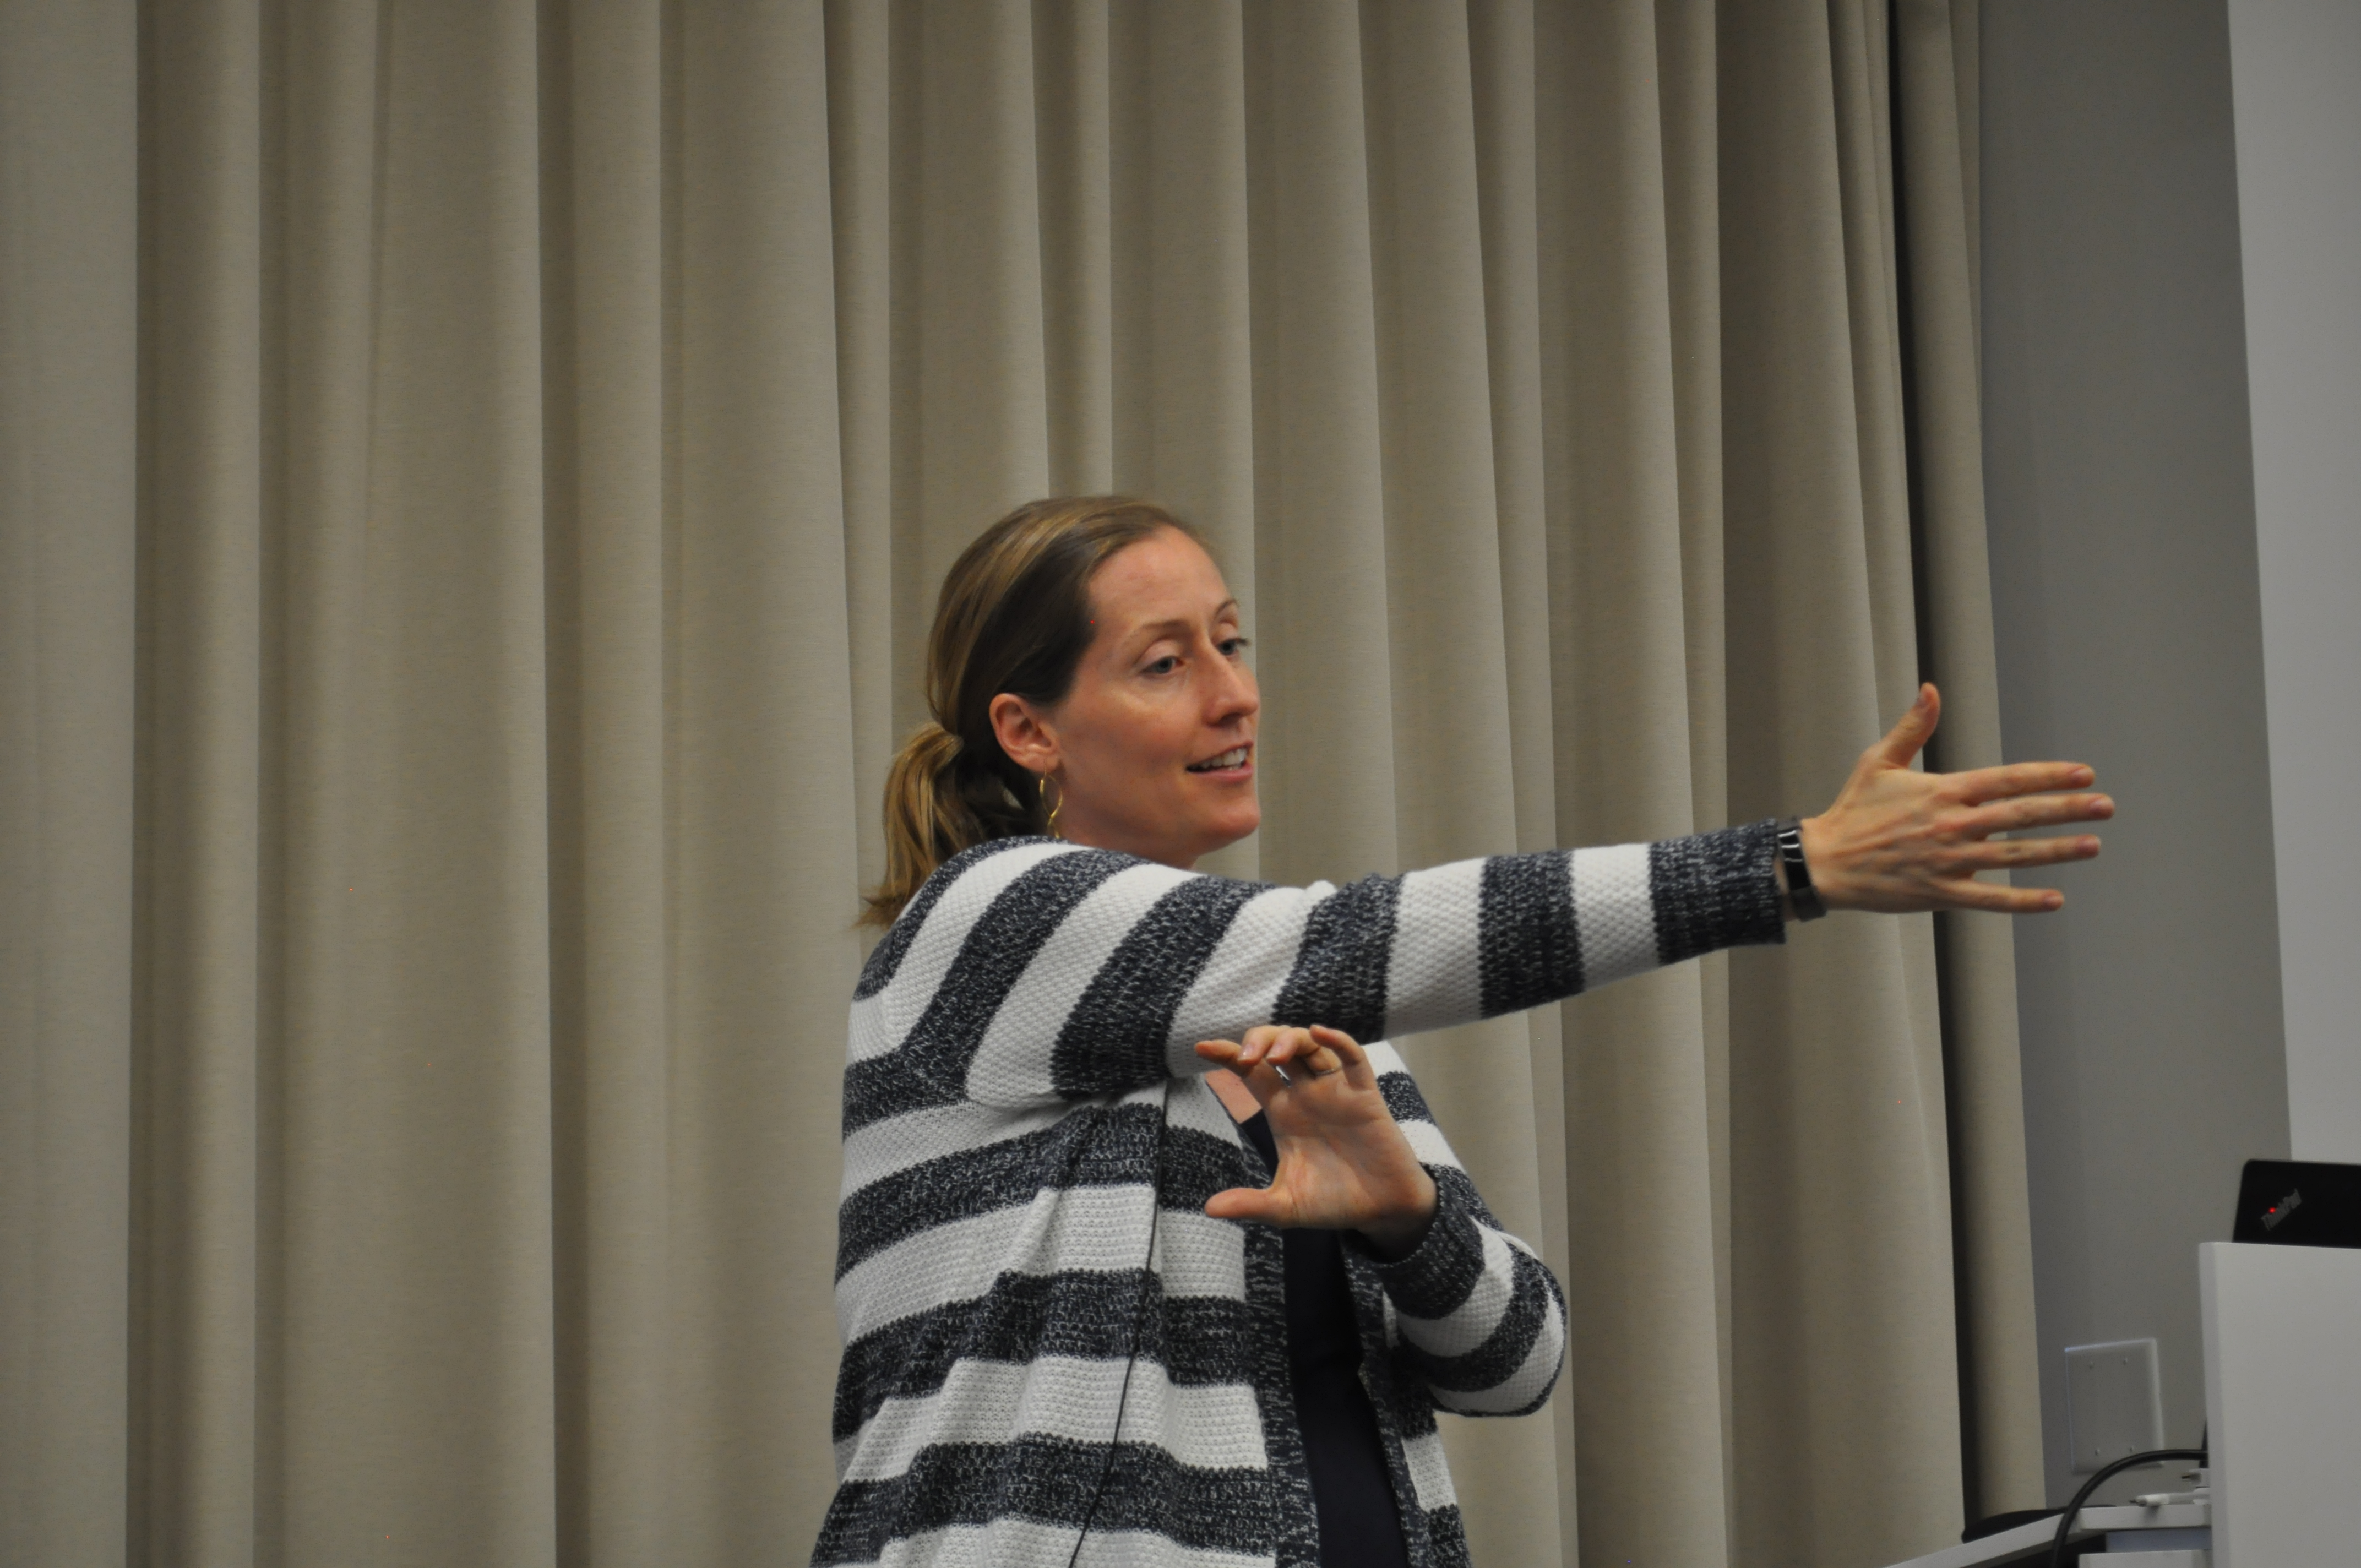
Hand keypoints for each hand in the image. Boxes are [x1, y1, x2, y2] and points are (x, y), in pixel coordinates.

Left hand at [1192, 1025, 1438, 1258]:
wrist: (1382, 1211)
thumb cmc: (1334, 1203)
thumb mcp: (1285, 1207)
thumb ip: (1250, 1204)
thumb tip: (1209, 1209)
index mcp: (1283, 1112)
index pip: (1251, 1072)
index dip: (1227, 1054)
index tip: (1201, 1047)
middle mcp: (1306, 1094)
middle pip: (1277, 1047)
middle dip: (1259, 1040)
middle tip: (1247, 1057)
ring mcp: (1335, 1091)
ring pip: (1312, 1044)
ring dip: (1292, 1039)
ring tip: (1276, 1055)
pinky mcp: (1364, 1095)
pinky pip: (1353, 1057)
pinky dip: (1338, 1039)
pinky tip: (1320, 1032)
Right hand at [1799, 683, 2111, 914]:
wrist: (1824, 862)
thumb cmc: (1853, 810)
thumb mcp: (1878, 762)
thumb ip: (1912, 728)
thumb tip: (1930, 689)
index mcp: (1943, 791)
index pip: (2008, 779)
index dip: (2049, 776)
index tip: (2084, 773)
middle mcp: (1952, 824)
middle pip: (2021, 815)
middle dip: (2068, 810)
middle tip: (2106, 806)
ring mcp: (1948, 861)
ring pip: (2014, 856)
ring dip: (2057, 850)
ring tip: (2093, 846)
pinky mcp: (1940, 893)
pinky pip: (1990, 899)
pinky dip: (2023, 901)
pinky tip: (2055, 900)